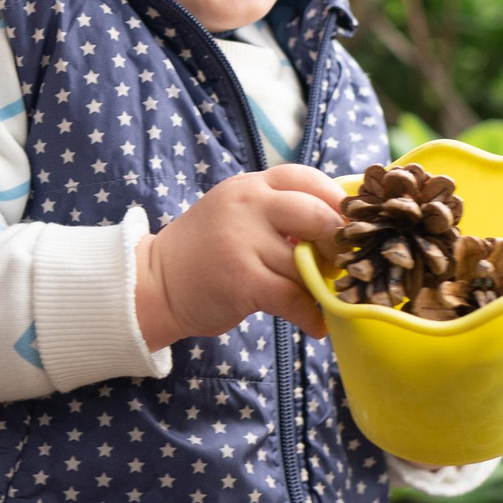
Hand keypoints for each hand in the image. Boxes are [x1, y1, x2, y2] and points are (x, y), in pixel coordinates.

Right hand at [134, 167, 347, 350]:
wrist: (155, 283)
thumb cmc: (205, 251)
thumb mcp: (237, 214)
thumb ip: (277, 211)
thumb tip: (337, 228)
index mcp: (250, 186)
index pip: (307, 177)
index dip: (336, 202)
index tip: (346, 227)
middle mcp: (248, 206)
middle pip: (318, 214)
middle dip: (338, 243)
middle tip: (340, 264)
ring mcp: (243, 241)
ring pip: (307, 263)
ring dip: (323, 286)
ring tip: (324, 298)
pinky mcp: (243, 279)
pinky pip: (293, 297)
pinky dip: (311, 314)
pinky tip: (315, 324)